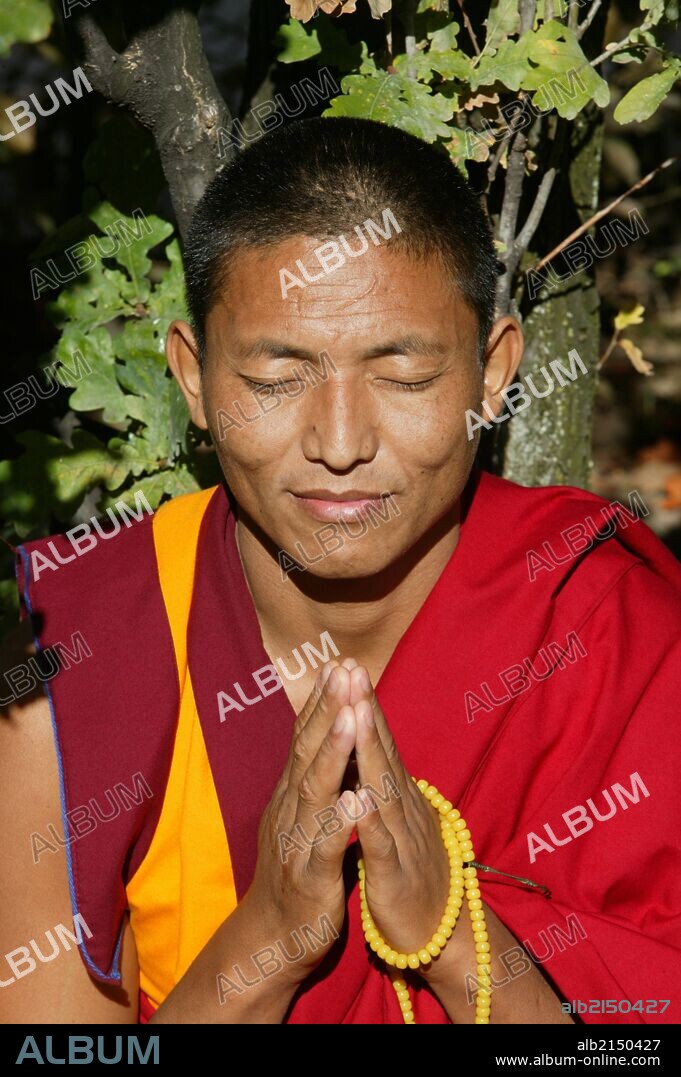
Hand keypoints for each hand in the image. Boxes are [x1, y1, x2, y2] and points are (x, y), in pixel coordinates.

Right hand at [244, 659, 360, 986]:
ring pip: (315, 792)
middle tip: (343, 670)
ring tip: (351, 718)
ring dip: (333, 753)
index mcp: (292, 794)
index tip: (339, 664)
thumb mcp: (303, 816)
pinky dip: (338, 822)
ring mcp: (297, 842)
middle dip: (328, 710)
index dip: (321, 702)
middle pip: (307, 752)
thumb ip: (314, 778)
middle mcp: (290, 810)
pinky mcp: (310, 879)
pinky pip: (325, 847)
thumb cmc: (297, 871)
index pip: (306, 738)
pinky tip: (354, 800)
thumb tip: (327, 736)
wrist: (273, 938)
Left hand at [338, 664, 450, 955]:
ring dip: (369, 749)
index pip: (378, 742)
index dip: (363, 704)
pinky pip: (382, 844)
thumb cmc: (410, 874)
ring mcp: (402, 839)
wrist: (439, 935)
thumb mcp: (397, 821)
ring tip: (354, 711)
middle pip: (382, 752)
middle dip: (366, 710)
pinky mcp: (395, 876)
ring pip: (383, 788)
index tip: (346, 665)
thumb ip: (386, 783)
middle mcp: (403, 808)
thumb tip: (374, 745)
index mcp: (397, 796)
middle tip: (352, 668)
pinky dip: (372, 819)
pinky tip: (361, 796)